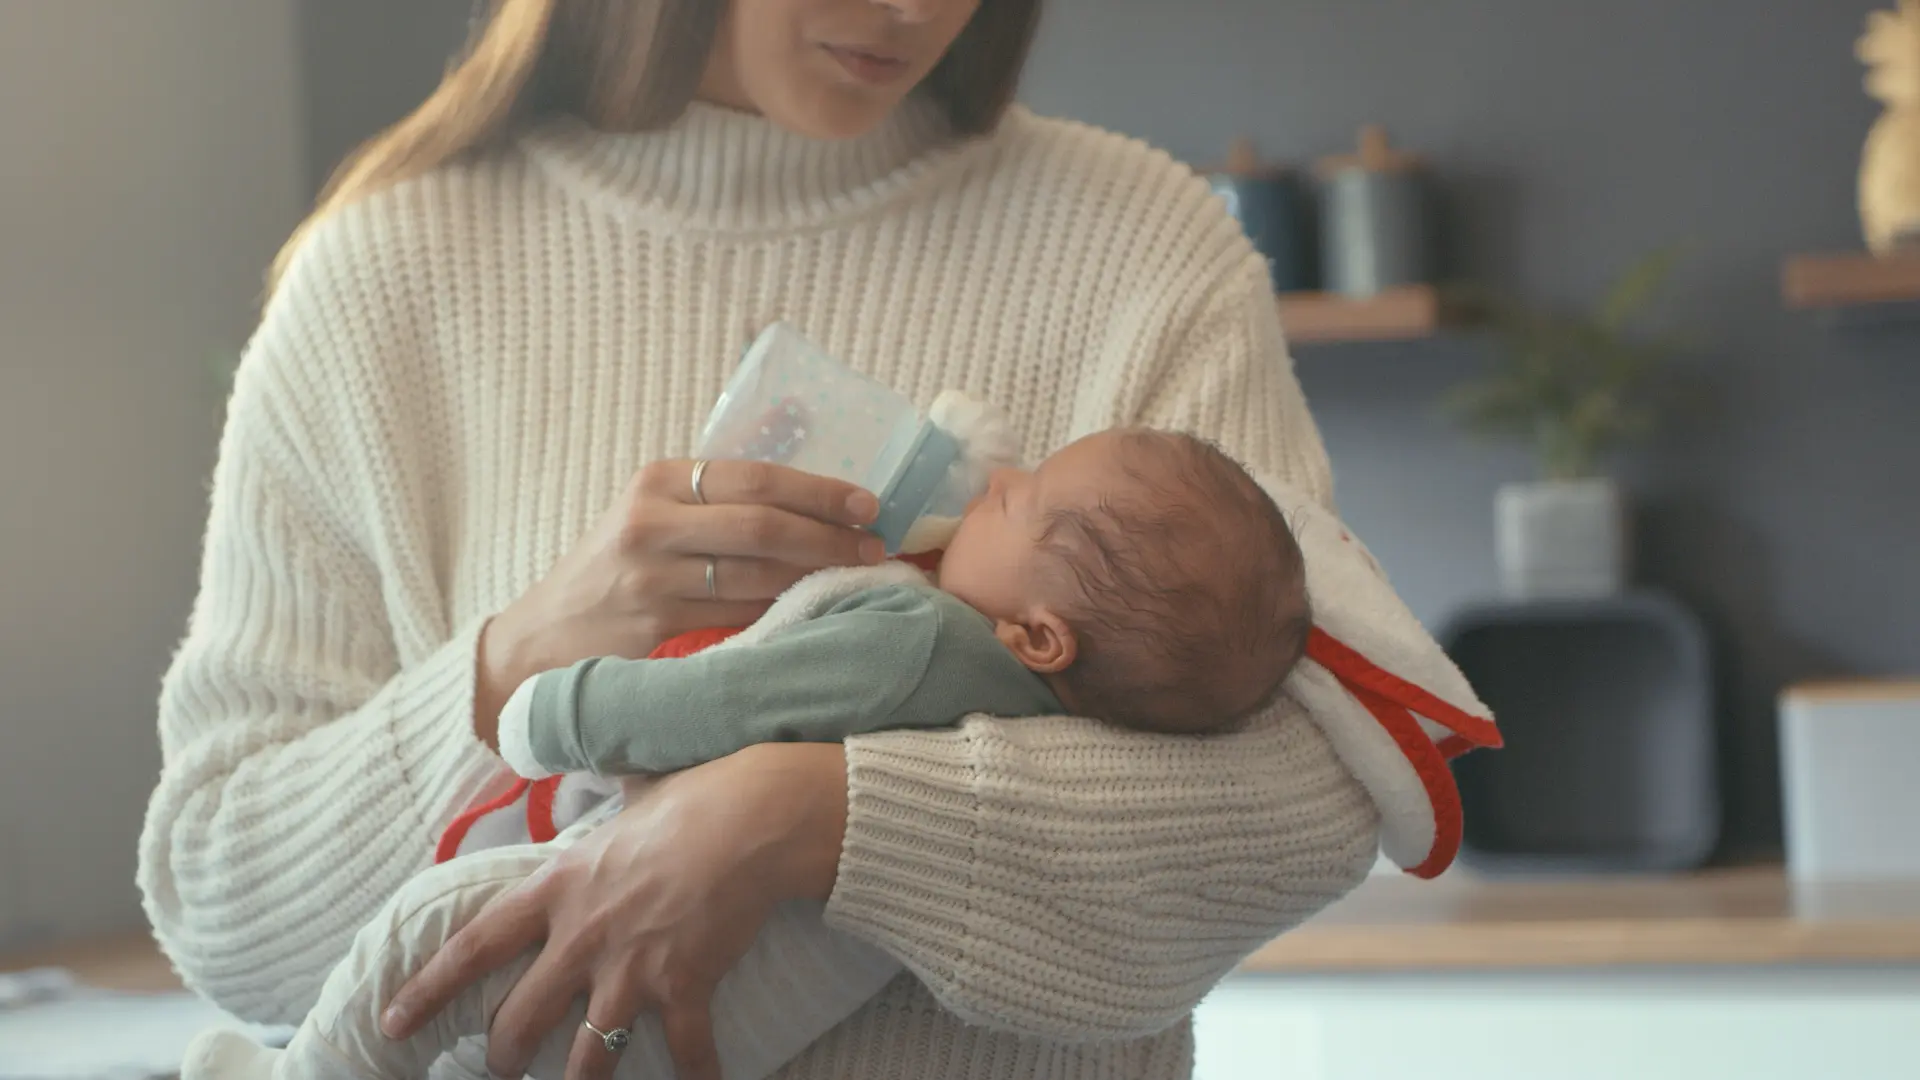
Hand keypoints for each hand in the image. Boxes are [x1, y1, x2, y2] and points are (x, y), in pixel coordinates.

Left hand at [381, 742, 849, 1079]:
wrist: (748, 819)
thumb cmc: (691, 798)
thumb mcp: (627, 792)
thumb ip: (605, 801)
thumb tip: (610, 776)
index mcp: (557, 889)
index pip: (473, 947)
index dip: (427, 991)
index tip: (395, 1021)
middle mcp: (581, 937)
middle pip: (520, 1019)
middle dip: (505, 1055)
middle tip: (503, 1068)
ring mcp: (631, 969)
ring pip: (588, 1054)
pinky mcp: (682, 987)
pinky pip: (685, 1051)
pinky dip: (698, 1072)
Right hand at [475, 460, 882, 744]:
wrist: (538, 643)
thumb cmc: (613, 578)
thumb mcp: (653, 521)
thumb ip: (715, 507)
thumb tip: (816, 505)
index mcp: (658, 480)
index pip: (757, 476)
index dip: (820, 491)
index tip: (869, 504)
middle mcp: (649, 519)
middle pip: (763, 523)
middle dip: (829, 536)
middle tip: (877, 548)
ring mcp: (648, 574)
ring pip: (756, 574)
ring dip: (816, 578)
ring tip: (858, 581)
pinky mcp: (651, 623)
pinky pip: (737, 616)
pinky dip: (782, 614)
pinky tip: (814, 615)